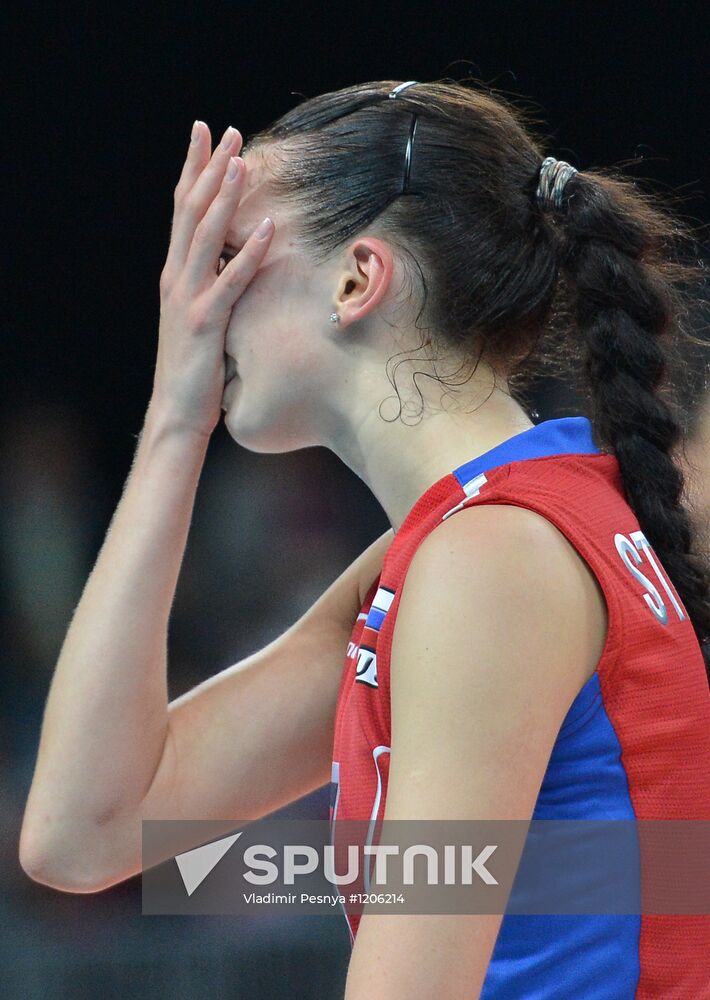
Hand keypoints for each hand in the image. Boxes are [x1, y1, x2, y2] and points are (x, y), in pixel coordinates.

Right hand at [150, 121, 273, 437]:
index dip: (193, 169)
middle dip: (208, 168)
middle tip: (224, 130)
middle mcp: (177, 278)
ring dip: (224, 197)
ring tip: (242, 162)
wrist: (177, 412)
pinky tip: (267, 228)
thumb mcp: (202, 317)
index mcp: (176, 274)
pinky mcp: (206, 323)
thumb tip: (234, 258)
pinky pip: (230, 282)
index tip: (204, 133)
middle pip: (190, 211)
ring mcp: (189, 299)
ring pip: (205, 237)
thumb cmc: (194, 368)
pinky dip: (249, 253)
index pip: (182, 210)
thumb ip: (212, 284)